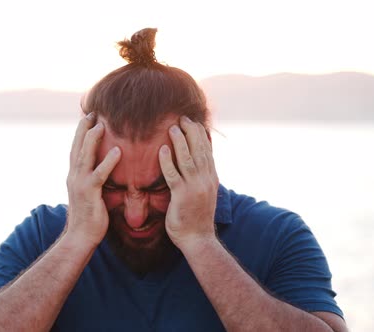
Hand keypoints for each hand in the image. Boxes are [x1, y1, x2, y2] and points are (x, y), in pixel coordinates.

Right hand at [65, 113, 120, 247]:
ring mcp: (80, 184)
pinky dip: (108, 162)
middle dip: (83, 129)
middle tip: (91, 113)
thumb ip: (90, 181)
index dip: (80, 133)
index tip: (87, 118)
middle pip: (78, 147)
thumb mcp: (87, 195)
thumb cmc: (87, 217)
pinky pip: (100, 174)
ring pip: (85, 156)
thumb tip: (98, 174)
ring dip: (92, 139)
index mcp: (74, 176)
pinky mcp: (90, 193)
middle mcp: (74, 176)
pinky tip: (118, 151)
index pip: (76, 150)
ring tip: (101, 124)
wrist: (80, 236)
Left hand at [158, 116, 218, 248]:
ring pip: (188, 159)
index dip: (200, 134)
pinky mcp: (182, 196)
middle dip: (191, 132)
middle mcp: (205, 180)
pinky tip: (163, 149)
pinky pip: (174, 175)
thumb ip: (199, 178)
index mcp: (211, 178)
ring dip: (180, 141)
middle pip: (199, 150)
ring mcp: (195, 187)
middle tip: (183, 117)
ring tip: (173, 127)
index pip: (207, 151)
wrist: (198, 239)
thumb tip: (195, 165)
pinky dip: (168, 161)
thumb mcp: (202, 194)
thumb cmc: (196, 218)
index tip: (193, 121)